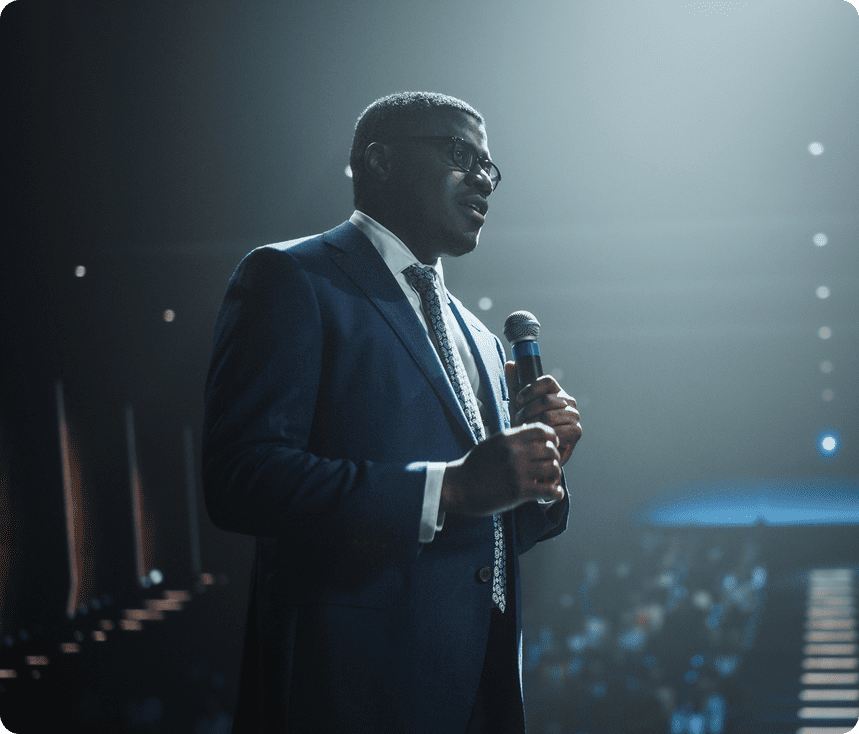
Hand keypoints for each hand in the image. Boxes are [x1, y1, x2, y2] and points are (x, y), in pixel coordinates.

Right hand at [440, 423, 562, 515]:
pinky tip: (551, 494)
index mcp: (508, 438)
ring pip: (554, 468)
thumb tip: (531, 431)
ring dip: (555, 476)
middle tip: (549, 468)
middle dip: (554, 459)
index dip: (552, 438)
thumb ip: (512, 439)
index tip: (550, 447)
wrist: (457, 487)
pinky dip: (555, 493)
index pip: (543, 430)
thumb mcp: (491, 443)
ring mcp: (517, 471)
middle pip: (551, 450)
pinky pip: (549, 490)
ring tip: (549, 481)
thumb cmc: (474, 466)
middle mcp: (515, 452)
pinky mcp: (518, 491)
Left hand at [504, 361, 581, 465]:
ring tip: (525, 429)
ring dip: (533, 424)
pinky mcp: (576, 431)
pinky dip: (544, 434)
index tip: (518, 400)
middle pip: (546, 399)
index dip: (531, 389)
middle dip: (527, 411)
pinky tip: (536, 436)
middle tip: (518, 420)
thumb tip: (510, 363)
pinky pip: (558, 429)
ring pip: (549, 415)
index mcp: (557, 391)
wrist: (534, 447)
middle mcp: (568, 401)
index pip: (547, 381)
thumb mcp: (518, 403)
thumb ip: (514, 383)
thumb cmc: (527, 423)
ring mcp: (574, 416)